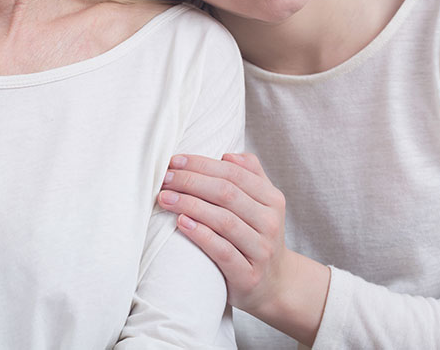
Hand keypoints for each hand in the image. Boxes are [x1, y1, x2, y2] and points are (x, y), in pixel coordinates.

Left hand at [158, 153, 288, 313]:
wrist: (275, 284)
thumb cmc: (257, 235)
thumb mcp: (261, 204)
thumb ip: (250, 175)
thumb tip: (228, 156)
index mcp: (272, 200)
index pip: (235, 174)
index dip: (202, 164)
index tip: (174, 161)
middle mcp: (270, 223)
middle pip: (227, 194)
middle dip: (191, 182)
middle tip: (165, 179)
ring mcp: (261, 251)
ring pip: (224, 221)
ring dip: (190, 205)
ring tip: (165, 198)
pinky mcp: (248, 276)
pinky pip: (223, 251)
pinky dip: (201, 235)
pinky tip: (181, 223)